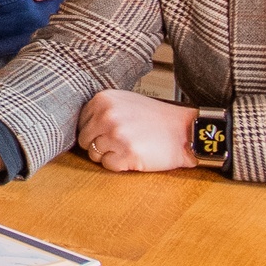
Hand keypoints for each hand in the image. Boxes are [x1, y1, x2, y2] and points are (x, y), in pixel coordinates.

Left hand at [73, 89, 196, 171]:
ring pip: (94, 154)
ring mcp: (116, 135)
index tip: (108, 132)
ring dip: (109, 155)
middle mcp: (107, 115)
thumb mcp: (126, 101)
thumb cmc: (156, 118)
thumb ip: (103, 109)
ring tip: (128, 147)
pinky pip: (108, 165)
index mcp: (103, 99)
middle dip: (99, 145)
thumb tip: (82, 124)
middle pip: (84, 140)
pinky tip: (133, 155)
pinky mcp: (127, 154)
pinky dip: (119, 165)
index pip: (81, 122)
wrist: (184, 130)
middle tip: (120, 142)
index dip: (94, 131)